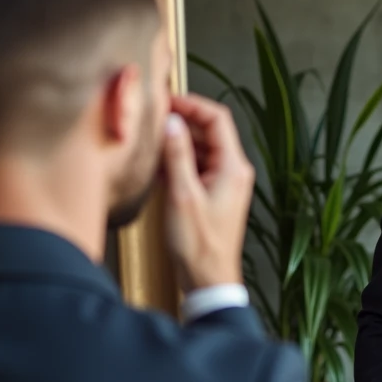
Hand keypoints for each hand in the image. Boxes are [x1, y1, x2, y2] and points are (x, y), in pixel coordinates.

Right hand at [162, 93, 254, 291]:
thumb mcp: (182, 195)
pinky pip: (194, 168)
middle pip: (208, 132)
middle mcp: (232, 171)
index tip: (167, 101)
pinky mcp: (211, 195)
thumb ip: (177, 155)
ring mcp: (222, 183)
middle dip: (181, 123)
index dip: (191, 105)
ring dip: (176, 143)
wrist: (208, 279)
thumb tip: (171, 123)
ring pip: (199, 150)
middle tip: (153, 118)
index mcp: (232, 167)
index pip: (217, 118)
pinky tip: (155, 167)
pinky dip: (177, 162)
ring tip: (150, 142)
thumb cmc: (199, 245)